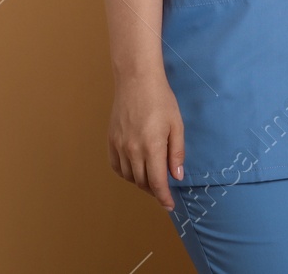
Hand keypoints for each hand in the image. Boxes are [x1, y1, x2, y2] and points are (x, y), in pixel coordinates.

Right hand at [108, 73, 183, 211]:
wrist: (136, 82)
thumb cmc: (161, 100)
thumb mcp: (176, 125)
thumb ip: (176, 152)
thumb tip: (176, 176)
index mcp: (151, 147)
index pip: (157, 182)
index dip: (164, 197)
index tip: (169, 205)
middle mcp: (132, 150)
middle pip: (142, 182)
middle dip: (155, 190)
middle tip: (165, 190)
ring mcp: (119, 146)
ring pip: (129, 177)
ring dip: (141, 182)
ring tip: (152, 179)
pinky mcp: (111, 141)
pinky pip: (117, 167)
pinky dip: (127, 174)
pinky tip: (135, 171)